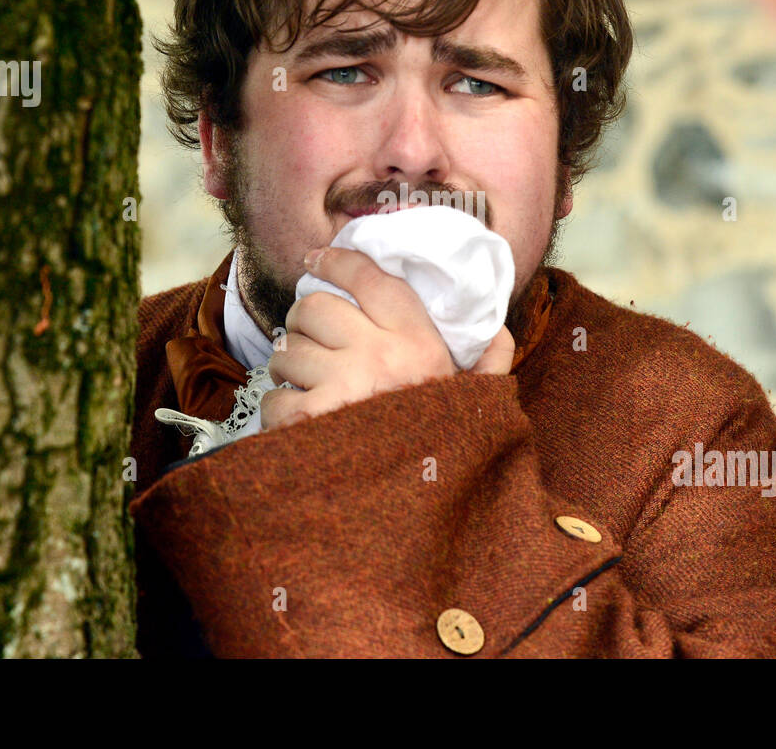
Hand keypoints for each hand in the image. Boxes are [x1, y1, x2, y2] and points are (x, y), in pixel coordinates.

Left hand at [259, 246, 514, 430]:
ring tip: (310, 384)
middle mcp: (379, 357)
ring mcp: (341, 387)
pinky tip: (303, 424)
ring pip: (287, 351)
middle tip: (312, 337)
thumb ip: (490, 364)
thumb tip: (500, 332)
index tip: (318, 257)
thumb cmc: (446, 450)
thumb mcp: (480, 402)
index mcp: (421, 345)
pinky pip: (274, 398)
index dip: (338, 260)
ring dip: (291, 367)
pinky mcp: (308, 422)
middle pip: (314, 307)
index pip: (371, 279)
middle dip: (305, 321)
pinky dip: (281, 412)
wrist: (417, 518)